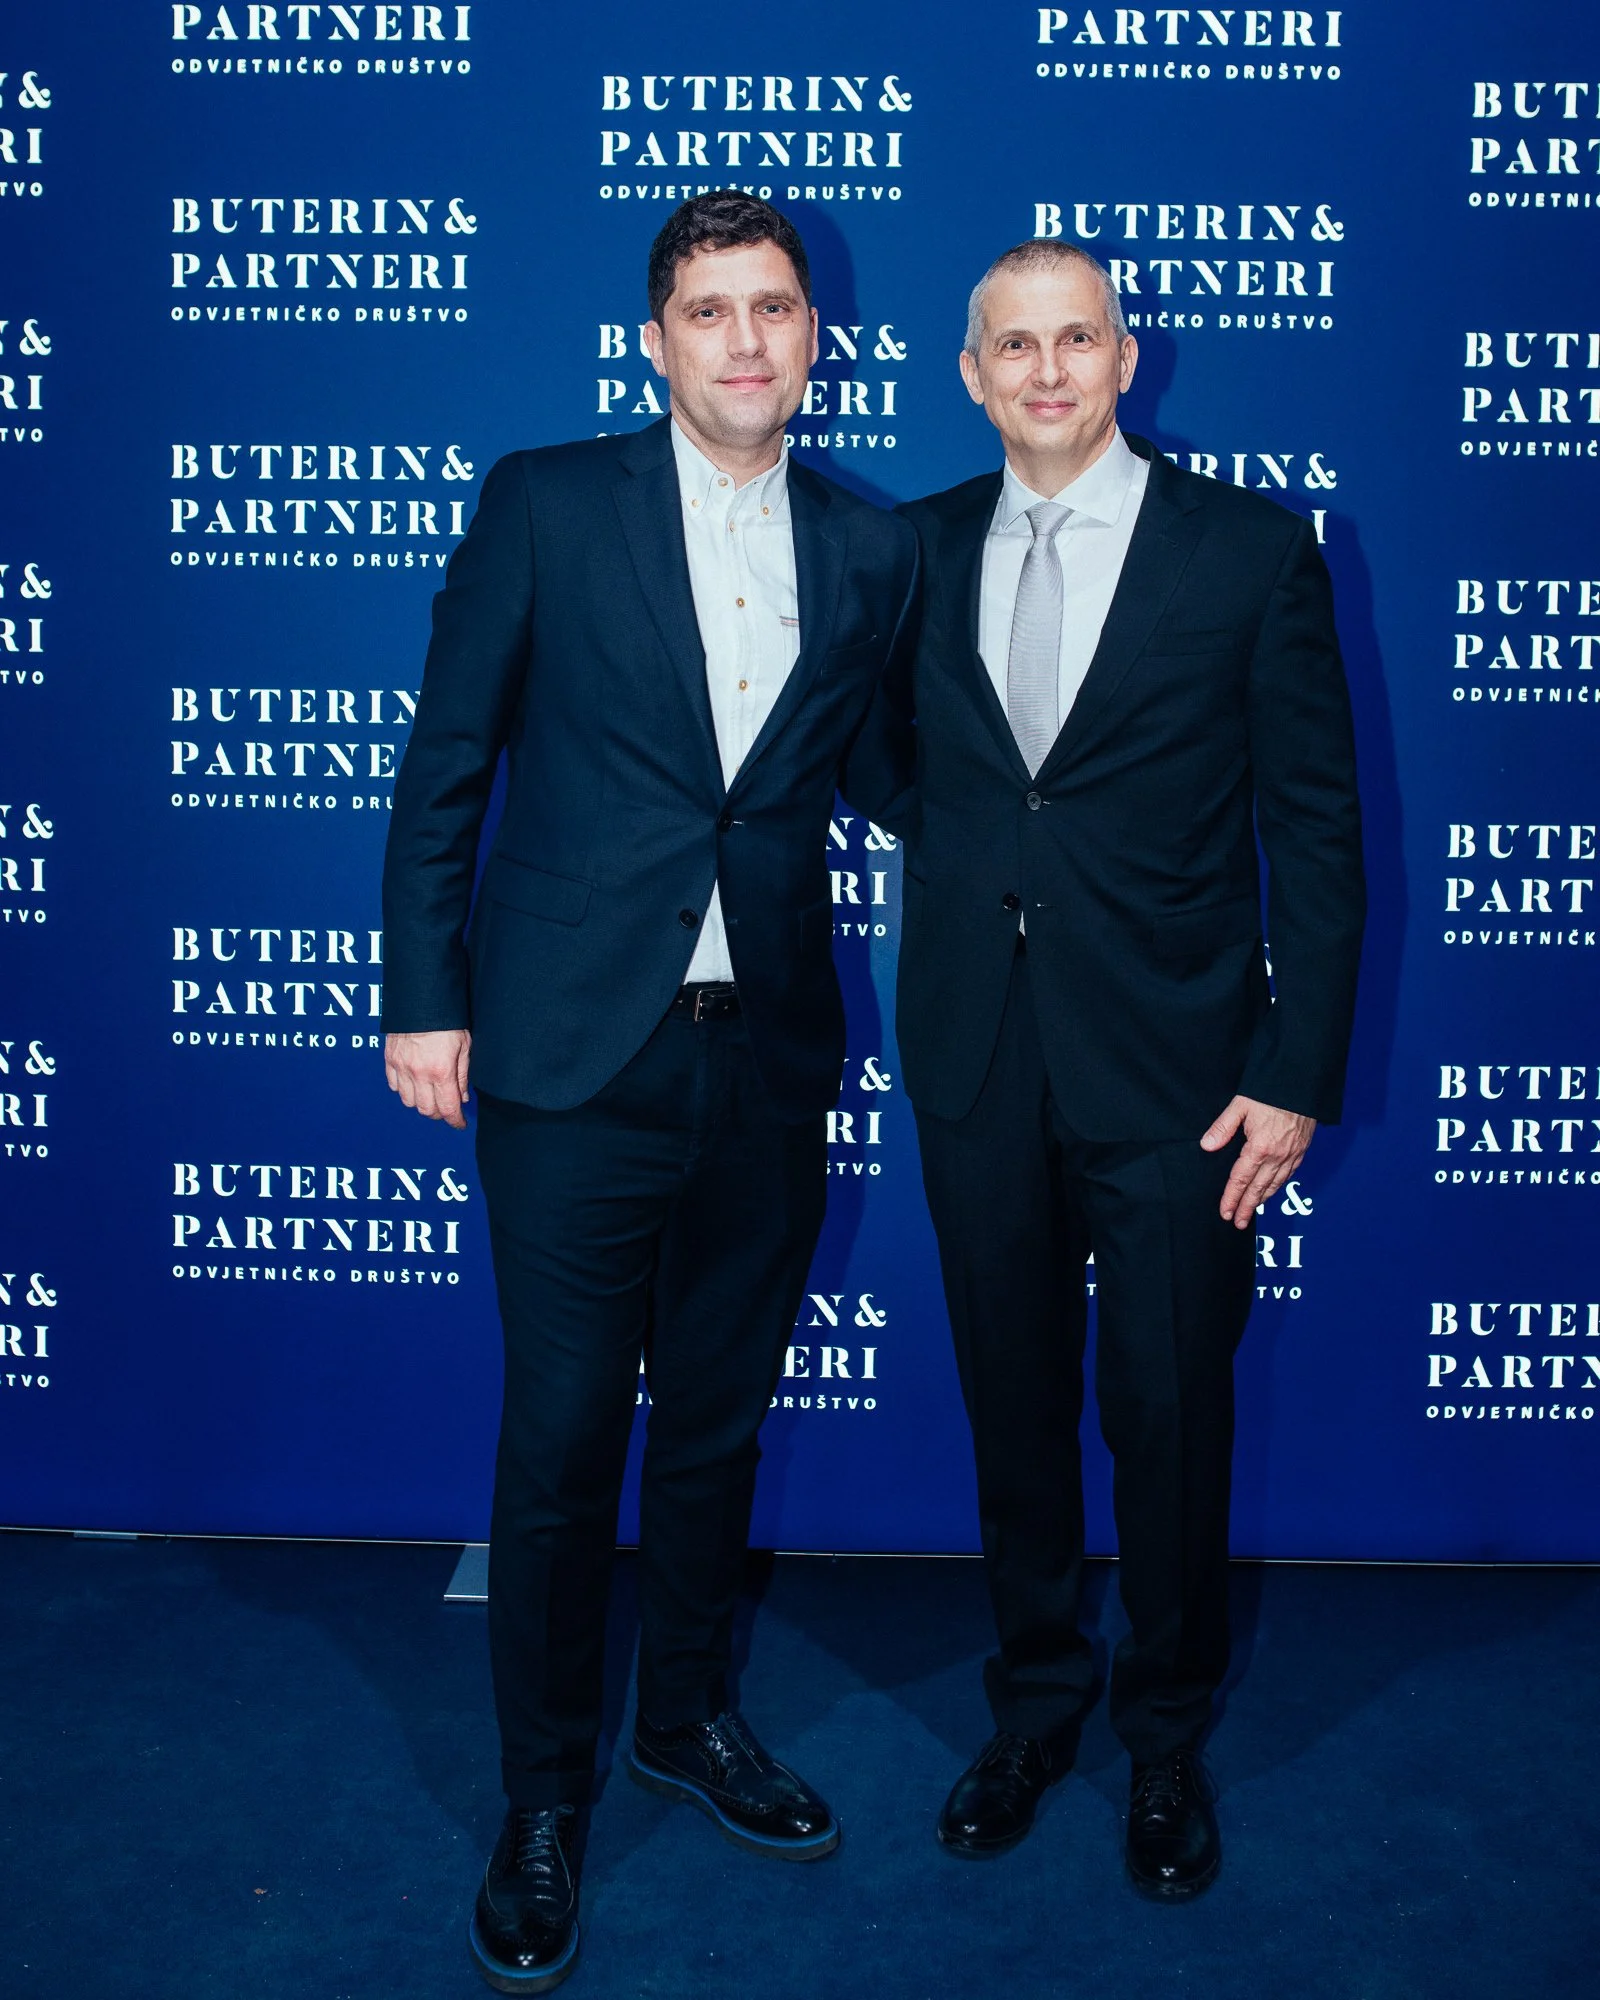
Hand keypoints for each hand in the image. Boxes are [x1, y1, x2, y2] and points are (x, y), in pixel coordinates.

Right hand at [385, 1029, 471, 1129]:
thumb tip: (462, 1097)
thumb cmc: (446, 1020)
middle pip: (426, 1110)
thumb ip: (463, 1074)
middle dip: (439, 1114)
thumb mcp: (464, 1046)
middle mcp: (419, 1074)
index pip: (448, 1109)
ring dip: (421, 1103)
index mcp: (441, 1071)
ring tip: (430, 1095)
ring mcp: (402, 1068)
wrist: (420, 1000)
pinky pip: (394, 1086)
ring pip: (408, 1102)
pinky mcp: (390, 1060)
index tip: (460, 1123)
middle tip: (447, 1108)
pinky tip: (414, 1084)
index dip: (455, 1121)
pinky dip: (404, 1090)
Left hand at [1200, 1094, 1315, 1228]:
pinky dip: (1278, 1187)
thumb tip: (1206, 1146)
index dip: (1232, 1198)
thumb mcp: (1240, 1105)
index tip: (1225, 1212)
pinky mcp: (1302, 1150)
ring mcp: (1292, 1155)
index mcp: (1259, 1147)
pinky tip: (1272, 1191)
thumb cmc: (1270, 1092)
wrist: (1302, 1083)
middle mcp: (1277, 1156)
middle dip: (1247, 1207)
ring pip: (1275, 1185)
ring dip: (1262, 1200)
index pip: (1241, 1179)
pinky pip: (1288, 1175)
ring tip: (1252, 1211)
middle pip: (1258, 1188)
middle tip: (1238, 1223)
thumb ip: (1223, 1128)